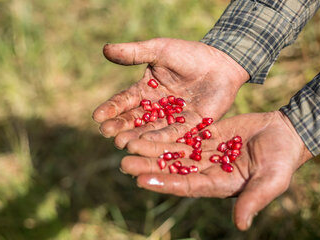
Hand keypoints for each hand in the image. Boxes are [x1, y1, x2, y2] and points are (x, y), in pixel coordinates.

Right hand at [93, 38, 248, 148]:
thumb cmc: (189, 54)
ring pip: (152, 129)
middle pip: (135, 119)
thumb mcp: (159, 50)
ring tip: (122, 143)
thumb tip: (104, 49)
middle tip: (107, 133)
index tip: (96, 116)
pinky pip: (175, 132)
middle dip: (121, 126)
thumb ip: (134, 53)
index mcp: (146, 90)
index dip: (111, 108)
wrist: (222, 62)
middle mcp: (157, 107)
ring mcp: (173, 118)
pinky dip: (162, 138)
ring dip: (137, 136)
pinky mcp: (192, 125)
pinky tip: (149, 143)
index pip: (125, 101)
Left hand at [120, 111, 312, 229]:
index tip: (141, 180)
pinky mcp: (204, 135)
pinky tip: (146, 127)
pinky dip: (164, 132)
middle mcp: (205, 171)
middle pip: (172, 169)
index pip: (186, 187)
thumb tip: (241, 225)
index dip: (164, 183)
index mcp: (218, 185)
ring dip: (151, 149)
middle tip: (124, 163)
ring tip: (128, 144)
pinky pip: (181, 134)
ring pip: (172, 151)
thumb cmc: (281, 159)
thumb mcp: (271, 180)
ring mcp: (203, 153)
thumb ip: (255, 199)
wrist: (284, 134)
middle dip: (149, 166)